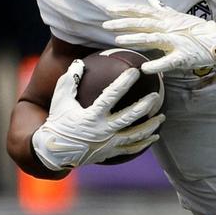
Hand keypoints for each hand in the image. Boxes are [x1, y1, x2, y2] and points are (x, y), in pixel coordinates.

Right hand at [31, 60, 164, 171]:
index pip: (111, 96)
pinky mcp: (110, 152)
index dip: (124, 82)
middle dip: (144, 106)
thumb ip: (69, 81)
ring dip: (150, 126)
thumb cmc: (58, 122)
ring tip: (161, 117)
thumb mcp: (60, 100)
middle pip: (128, 117)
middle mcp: (102, 131)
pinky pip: (131, 148)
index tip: (135, 71)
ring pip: (134, 135)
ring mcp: (107, 144)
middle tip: (156, 95)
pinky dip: (144, 143)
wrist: (53, 151)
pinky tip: (155, 136)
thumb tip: (79, 62)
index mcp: (90, 116)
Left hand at [104, 0, 215, 74]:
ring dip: (135, 39)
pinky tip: (146, 68)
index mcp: (168, 19)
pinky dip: (157, 64)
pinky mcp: (184, 56)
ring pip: (153, 38)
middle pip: (143, 23)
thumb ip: (163, 10)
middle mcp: (170, 28)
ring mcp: (177, 41)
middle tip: (105, 25)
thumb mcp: (179, 17)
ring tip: (118, 40)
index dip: (126, 11)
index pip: (143, 12)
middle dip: (123, 24)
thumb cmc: (199, 30)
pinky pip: (169, 61)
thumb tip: (151, 0)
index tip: (109, 10)